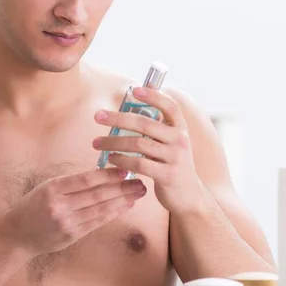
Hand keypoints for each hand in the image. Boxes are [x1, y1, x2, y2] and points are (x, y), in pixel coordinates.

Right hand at [3, 167, 146, 256]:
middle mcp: (60, 205)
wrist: (17, 234)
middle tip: (140, 181)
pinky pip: (97, 222)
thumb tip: (102, 175)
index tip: (125, 169)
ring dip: (122, 200)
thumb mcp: (47, 187)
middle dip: (122, 187)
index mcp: (53, 188)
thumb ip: (71, 183)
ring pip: (100, 209)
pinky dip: (113, 213)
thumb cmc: (33, 206)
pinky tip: (125, 206)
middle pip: (97, 194)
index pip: (86, 179)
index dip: (108, 174)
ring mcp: (67, 222)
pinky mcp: (72, 235)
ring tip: (138, 193)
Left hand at [92, 87, 204, 213]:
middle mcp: (180, 140)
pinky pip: (139, 163)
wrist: (188, 196)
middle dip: (118, 118)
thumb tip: (133, 101)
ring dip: (113, 142)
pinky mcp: (168, 175)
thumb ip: (156, 126)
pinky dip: (122, 160)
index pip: (170, 106)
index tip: (134, 89)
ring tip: (97, 143)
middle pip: (145, 123)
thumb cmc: (172, 164)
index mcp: (180, 128)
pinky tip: (110, 159)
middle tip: (97, 116)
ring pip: (138, 144)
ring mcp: (175, 158)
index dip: (154, 96)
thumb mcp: (170, 143)